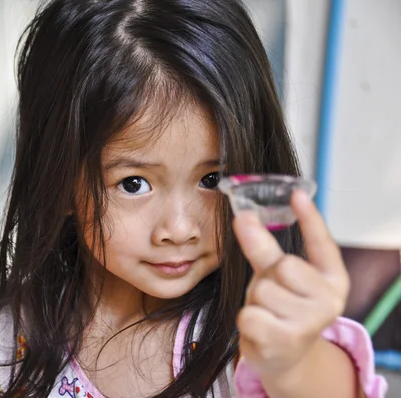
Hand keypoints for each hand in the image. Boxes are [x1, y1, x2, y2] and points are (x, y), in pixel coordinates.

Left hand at [233, 190, 349, 375]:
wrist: (283, 355)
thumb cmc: (282, 307)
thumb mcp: (276, 274)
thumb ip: (263, 245)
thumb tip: (244, 215)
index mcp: (333, 280)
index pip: (323, 244)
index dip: (310, 218)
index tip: (296, 193)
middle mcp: (329, 301)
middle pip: (283, 265)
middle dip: (269, 277)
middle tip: (274, 293)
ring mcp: (309, 324)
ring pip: (263, 290)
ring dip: (255, 300)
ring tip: (267, 312)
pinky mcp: (285, 342)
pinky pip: (249, 315)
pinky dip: (247, 319)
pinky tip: (261, 329)